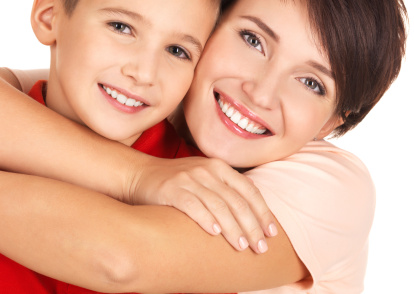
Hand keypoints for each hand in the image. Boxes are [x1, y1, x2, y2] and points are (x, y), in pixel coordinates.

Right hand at [128, 156, 276, 253]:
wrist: (141, 174)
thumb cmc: (178, 181)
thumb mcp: (204, 178)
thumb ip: (224, 190)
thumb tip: (252, 218)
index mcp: (219, 167)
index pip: (248, 190)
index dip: (263, 212)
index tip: (272, 232)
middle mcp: (207, 170)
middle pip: (236, 200)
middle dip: (252, 226)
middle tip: (260, 247)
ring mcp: (189, 179)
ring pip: (218, 205)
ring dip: (233, 228)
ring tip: (242, 247)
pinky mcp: (172, 189)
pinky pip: (193, 205)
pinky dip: (205, 219)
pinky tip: (214, 233)